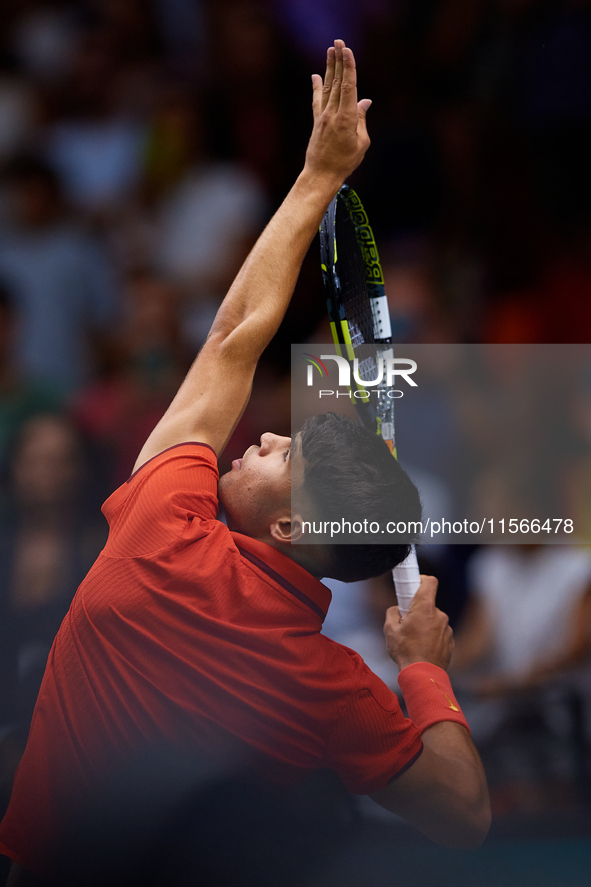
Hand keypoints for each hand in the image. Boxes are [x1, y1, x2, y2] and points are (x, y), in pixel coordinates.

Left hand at [304, 40, 370, 187]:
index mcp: (346, 118)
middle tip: (338, 41)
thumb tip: (365, 101)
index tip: (347, 51)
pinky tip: (315, 75)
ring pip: (327, 87)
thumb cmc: (345, 162)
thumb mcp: (361, 142)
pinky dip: (316, 87)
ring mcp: (323, 116)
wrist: (321, 174)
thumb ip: (361, 119)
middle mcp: (332, 113)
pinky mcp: (317, 122)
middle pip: (336, 82)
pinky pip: (317, 100)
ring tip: (330, 50)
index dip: (348, 67)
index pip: (348, 87)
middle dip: (338, 60)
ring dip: (329, 67)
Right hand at [383, 576, 453, 671]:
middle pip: (428, 604)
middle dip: (418, 610)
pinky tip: (423, 649)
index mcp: (425, 608)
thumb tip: (397, 610)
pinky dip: (432, 637)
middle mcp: (439, 615)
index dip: (421, 580)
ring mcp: (447, 629)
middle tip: (407, 623)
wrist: (422, 675)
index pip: (430, 582)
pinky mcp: (451, 641)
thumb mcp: (389, 630)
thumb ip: (392, 613)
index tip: (414, 585)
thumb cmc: (406, 652)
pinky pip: (440, 633)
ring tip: (415, 641)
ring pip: (434, 620)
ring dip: (426, 626)